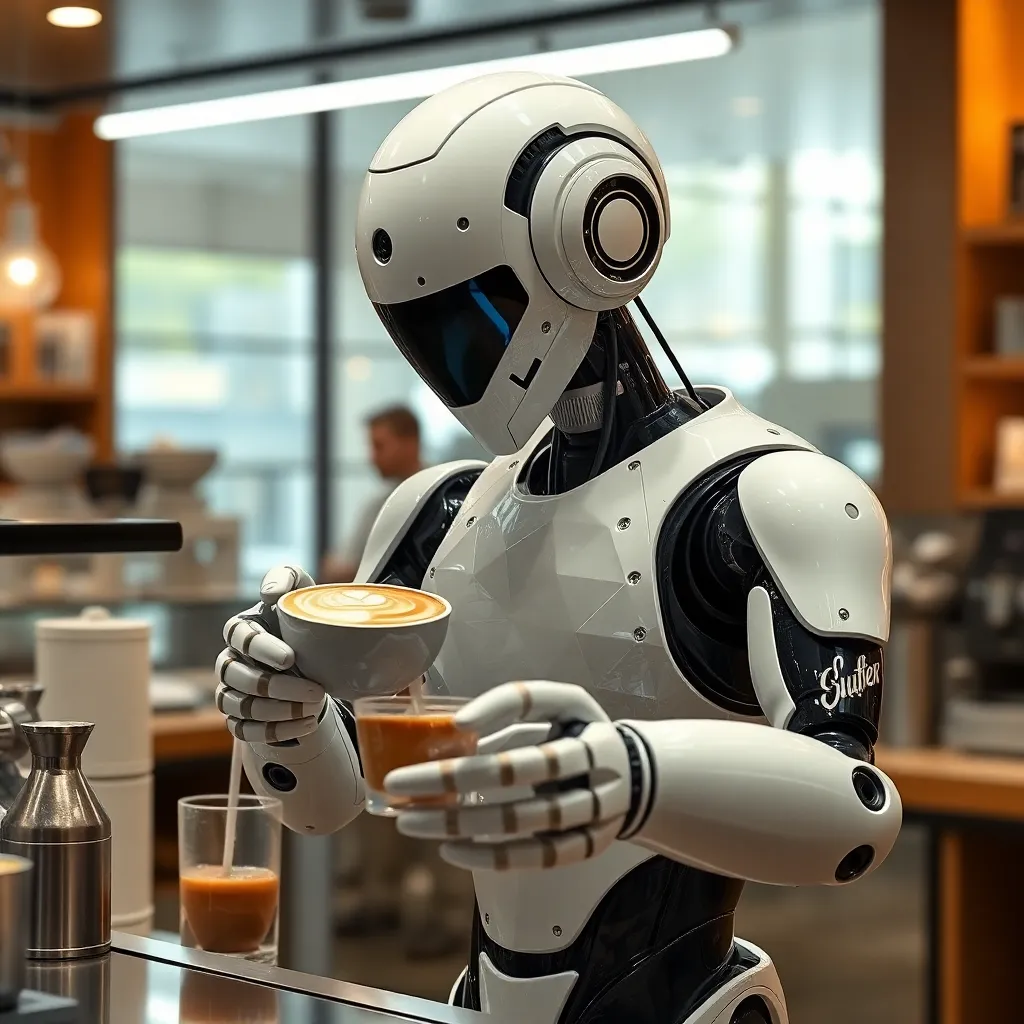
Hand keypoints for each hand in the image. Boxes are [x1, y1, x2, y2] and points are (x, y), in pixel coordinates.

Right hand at [215, 565, 325, 743]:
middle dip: (276, 687)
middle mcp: (229, 661)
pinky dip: (275, 731)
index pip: (238, 637)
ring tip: (314, 709)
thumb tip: (269, 593)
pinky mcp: (239, 718)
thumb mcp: (299, 588)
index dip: (261, 649)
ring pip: (239, 707)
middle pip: (238, 677)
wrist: (314, 651)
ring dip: (277, 712)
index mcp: (241, 629)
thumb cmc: (301, 618)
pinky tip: (306, 725)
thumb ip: (286, 577)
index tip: (291, 658)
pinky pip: (245, 731)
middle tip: (314, 691)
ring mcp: (230, 691)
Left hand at [386, 681, 632, 870]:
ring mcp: (593, 815)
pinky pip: (533, 859)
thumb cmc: (583, 734)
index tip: (453, 724)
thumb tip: (458, 726)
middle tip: (400, 783)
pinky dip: (489, 856)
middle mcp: (596, 772)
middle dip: (455, 779)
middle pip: (520, 773)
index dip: (496, 714)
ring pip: (520, 821)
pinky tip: (449, 849)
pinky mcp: (584, 848)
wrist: (638, 779)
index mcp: (589, 730)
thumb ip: (517, 706)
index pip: (538, 712)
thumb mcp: (564, 705)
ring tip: (411, 820)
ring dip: (460, 821)